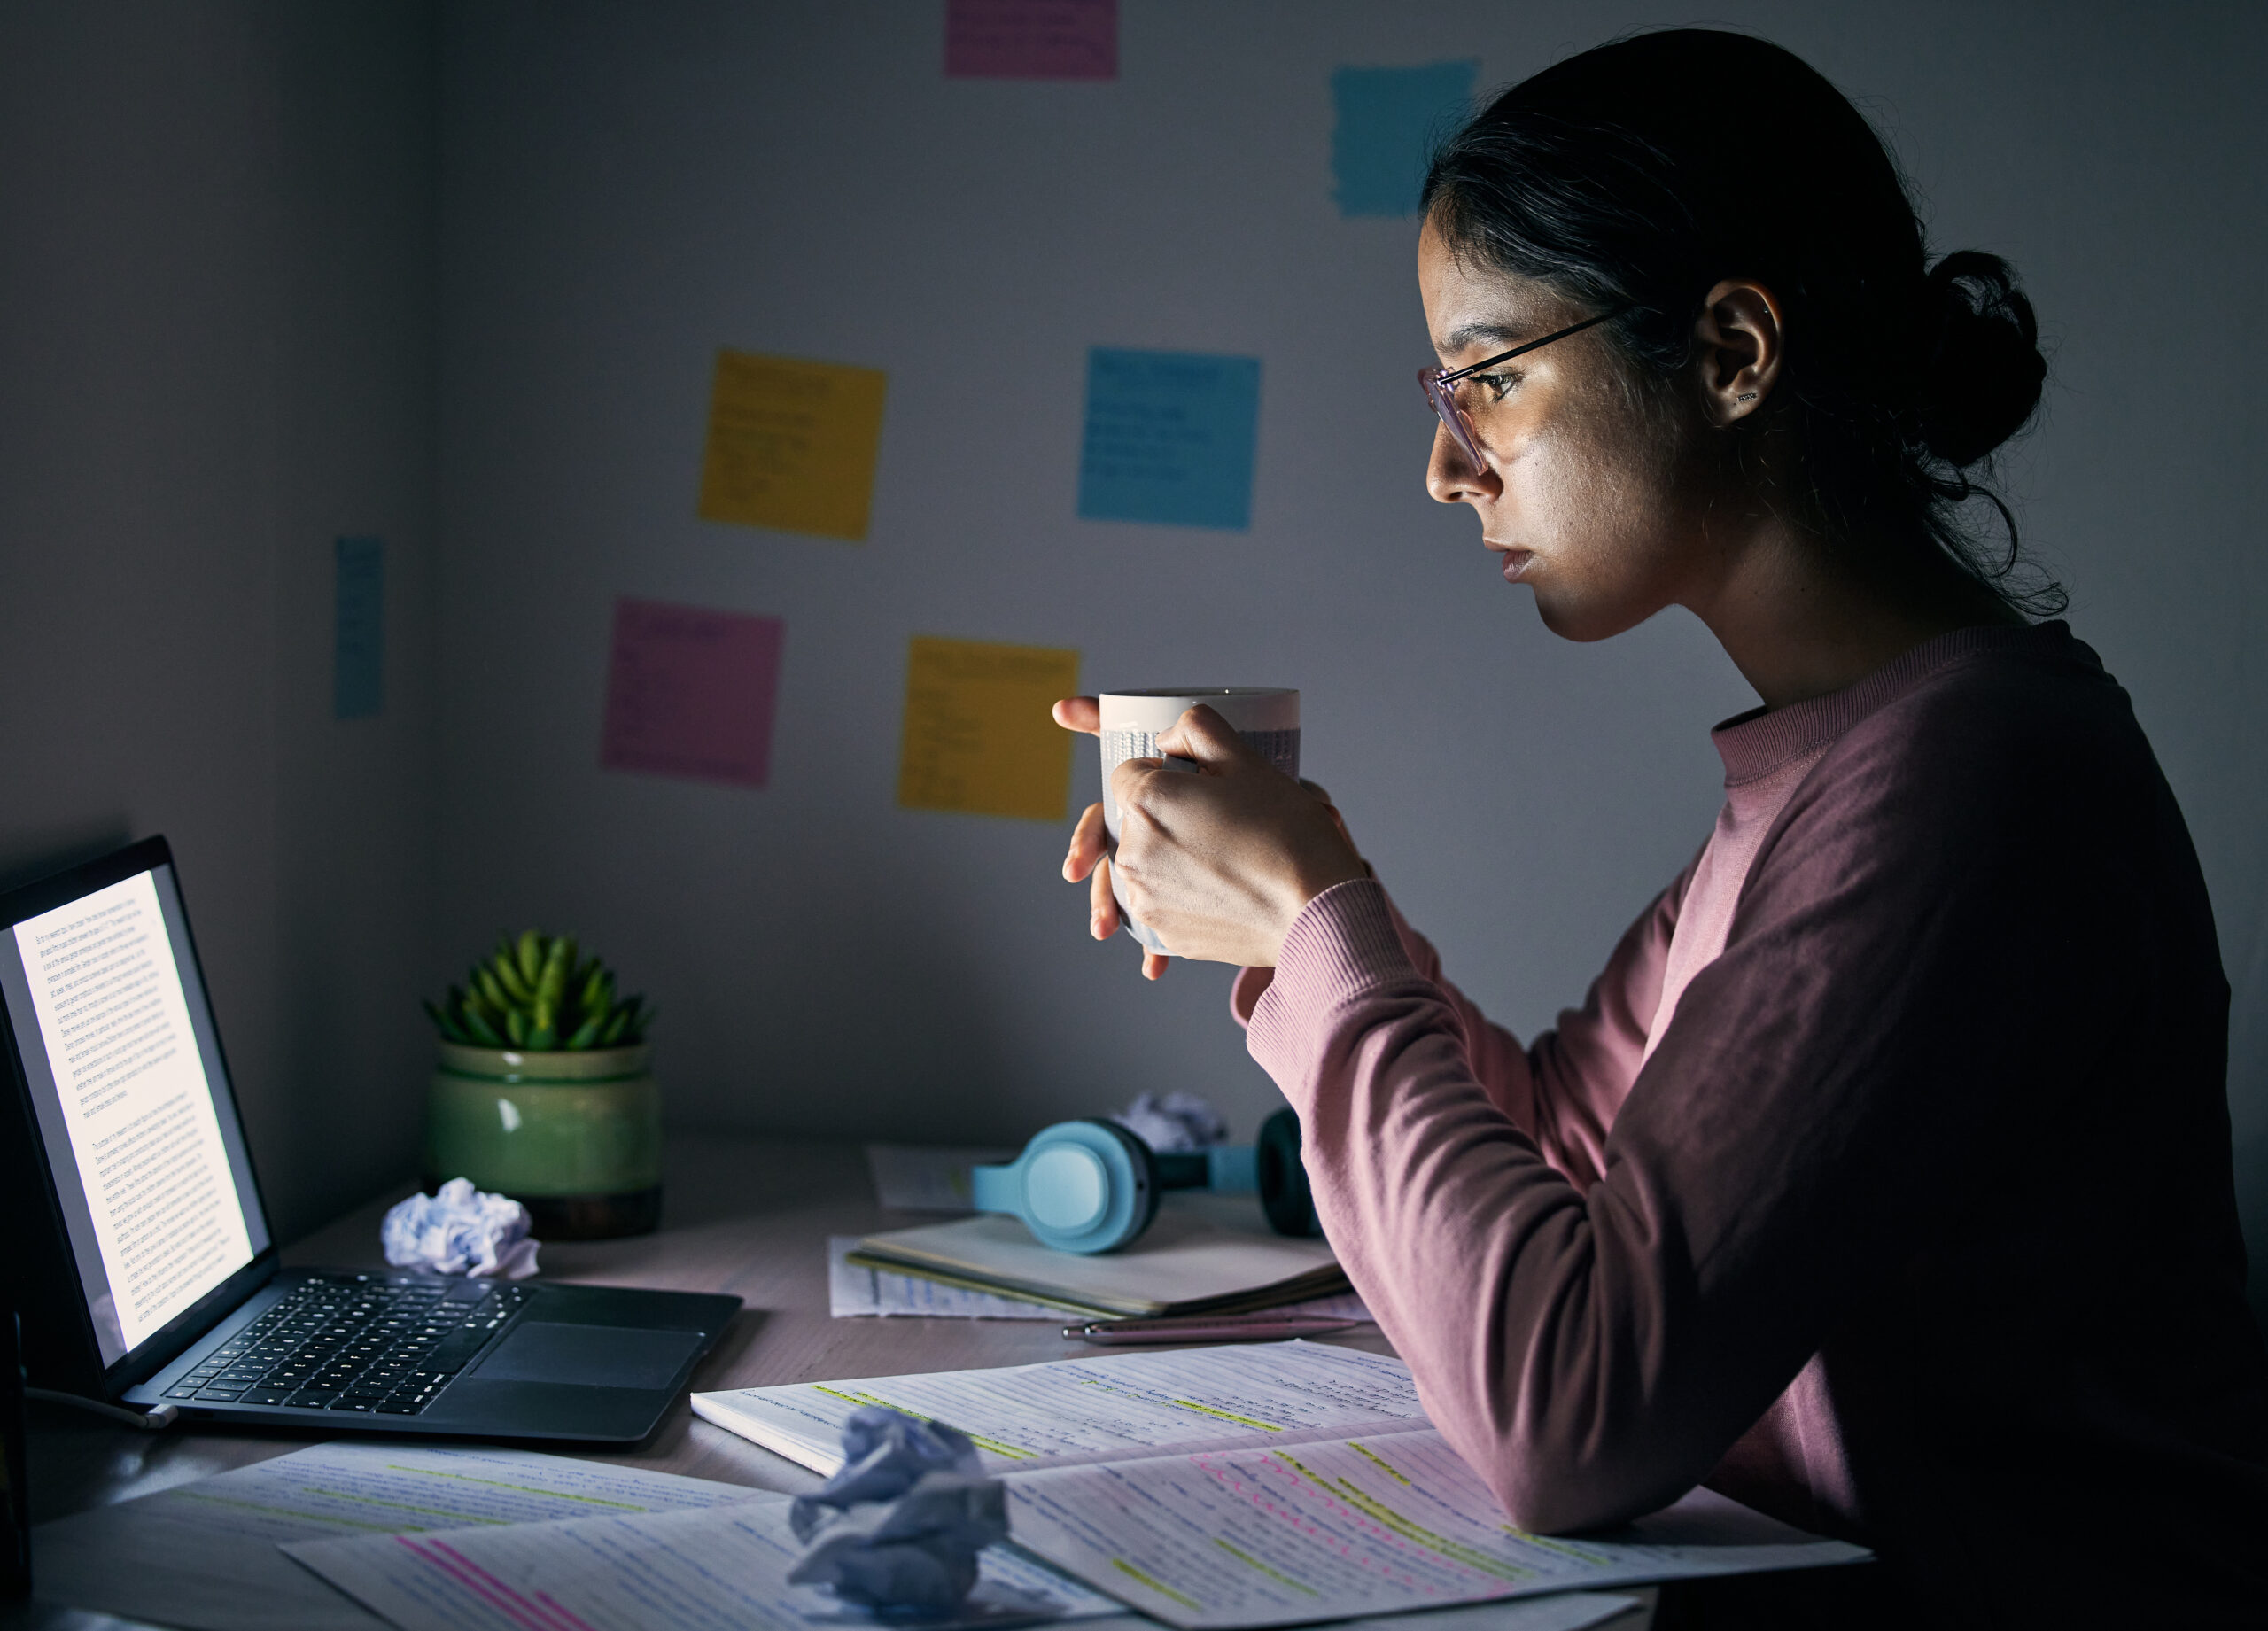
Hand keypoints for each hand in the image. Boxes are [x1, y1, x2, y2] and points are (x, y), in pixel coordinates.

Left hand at [1053, 698, 1366, 974]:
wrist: (1317, 911)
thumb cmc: (1286, 834)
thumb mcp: (1247, 761)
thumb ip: (1197, 729)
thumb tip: (1168, 739)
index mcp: (1144, 802)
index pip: (1131, 773)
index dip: (1169, 774)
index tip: (1205, 790)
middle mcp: (1131, 854)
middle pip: (1137, 819)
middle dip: (1170, 816)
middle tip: (1225, 823)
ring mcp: (1144, 899)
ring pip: (1149, 861)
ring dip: (1176, 855)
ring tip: (1230, 858)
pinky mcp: (1164, 933)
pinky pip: (1164, 900)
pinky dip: (1188, 893)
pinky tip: (1228, 889)